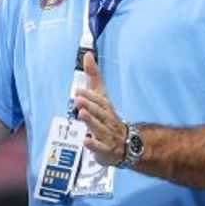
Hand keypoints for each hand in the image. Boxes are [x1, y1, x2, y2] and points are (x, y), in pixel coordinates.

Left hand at [72, 51, 126, 166]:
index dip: (89, 95)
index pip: (99, 100)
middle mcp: (107, 120)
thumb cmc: (109, 118)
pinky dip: (93, 144)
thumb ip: (94, 77)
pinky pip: (99, 147)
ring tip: (82, 114)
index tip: (78, 90)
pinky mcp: (104, 150)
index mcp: (106, 108)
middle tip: (78, 99)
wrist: (126, 144)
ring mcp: (107, 135)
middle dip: (89, 105)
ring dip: (90, 121)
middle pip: (99, 112)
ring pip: (99, 128)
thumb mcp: (101, 96)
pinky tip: (85, 140)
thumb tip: (88, 55)